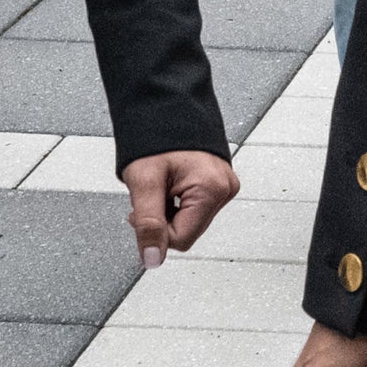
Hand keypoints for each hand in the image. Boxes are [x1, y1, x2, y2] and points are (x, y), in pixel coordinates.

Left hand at [122, 147, 238, 271]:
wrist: (163, 106)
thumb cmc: (155, 136)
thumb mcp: (144, 182)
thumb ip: (148, 224)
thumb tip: (152, 259)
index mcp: (212, 188)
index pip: (181, 239)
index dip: (155, 230)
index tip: (141, 210)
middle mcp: (225, 188)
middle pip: (188, 230)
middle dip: (164, 218)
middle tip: (152, 192)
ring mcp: (225, 185)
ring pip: (191, 220)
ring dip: (170, 210)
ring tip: (162, 184)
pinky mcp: (220, 183)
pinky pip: (196, 207)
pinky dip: (178, 201)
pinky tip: (171, 184)